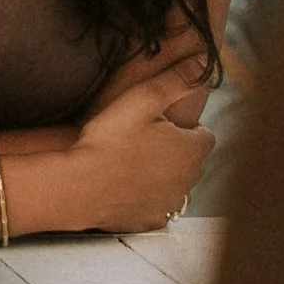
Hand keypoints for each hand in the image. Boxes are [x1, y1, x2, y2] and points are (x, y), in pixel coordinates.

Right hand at [61, 62, 209, 232]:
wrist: (78, 187)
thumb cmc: (109, 139)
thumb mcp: (143, 98)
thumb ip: (178, 80)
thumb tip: (205, 62)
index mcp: (192, 150)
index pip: (205, 135)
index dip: (184, 127)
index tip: (160, 123)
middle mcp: (189, 181)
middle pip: (191, 161)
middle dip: (175, 150)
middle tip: (143, 139)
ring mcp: (169, 205)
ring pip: (175, 184)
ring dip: (162, 175)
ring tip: (132, 162)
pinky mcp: (149, 221)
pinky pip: (156, 207)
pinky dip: (146, 198)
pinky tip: (125, 186)